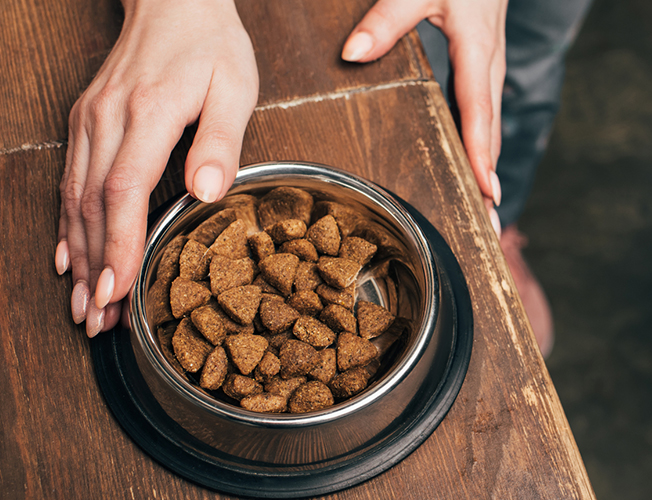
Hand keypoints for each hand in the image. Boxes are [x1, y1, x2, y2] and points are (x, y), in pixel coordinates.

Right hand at [57, 0, 257, 336]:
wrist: (173, 2)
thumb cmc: (212, 45)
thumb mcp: (235, 87)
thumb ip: (222, 142)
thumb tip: (206, 194)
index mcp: (149, 113)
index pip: (124, 191)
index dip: (120, 246)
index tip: (118, 290)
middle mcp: (108, 120)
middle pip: (94, 205)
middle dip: (97, 267)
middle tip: (99, 321)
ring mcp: (91, 121)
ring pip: (76, 198)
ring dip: (80, 255)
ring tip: (86, 306)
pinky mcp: (88, 122)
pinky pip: (72, 180)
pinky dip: (69, 224)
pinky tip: (69, 259)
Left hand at [342, 0, 506, 232]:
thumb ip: (387, 18)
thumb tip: (352, 54)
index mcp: (477, 46)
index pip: (478, 110)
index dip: (481, 153)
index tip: (485, 190)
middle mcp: (490, 60)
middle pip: (491, 127)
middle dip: (489, 174)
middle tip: (488, 220)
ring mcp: (491, 61)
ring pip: (490, 120)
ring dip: (487, 161)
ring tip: (483, 204)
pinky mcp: (485, 58)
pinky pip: (484, 107)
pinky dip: (481, 138)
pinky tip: (472, 159)